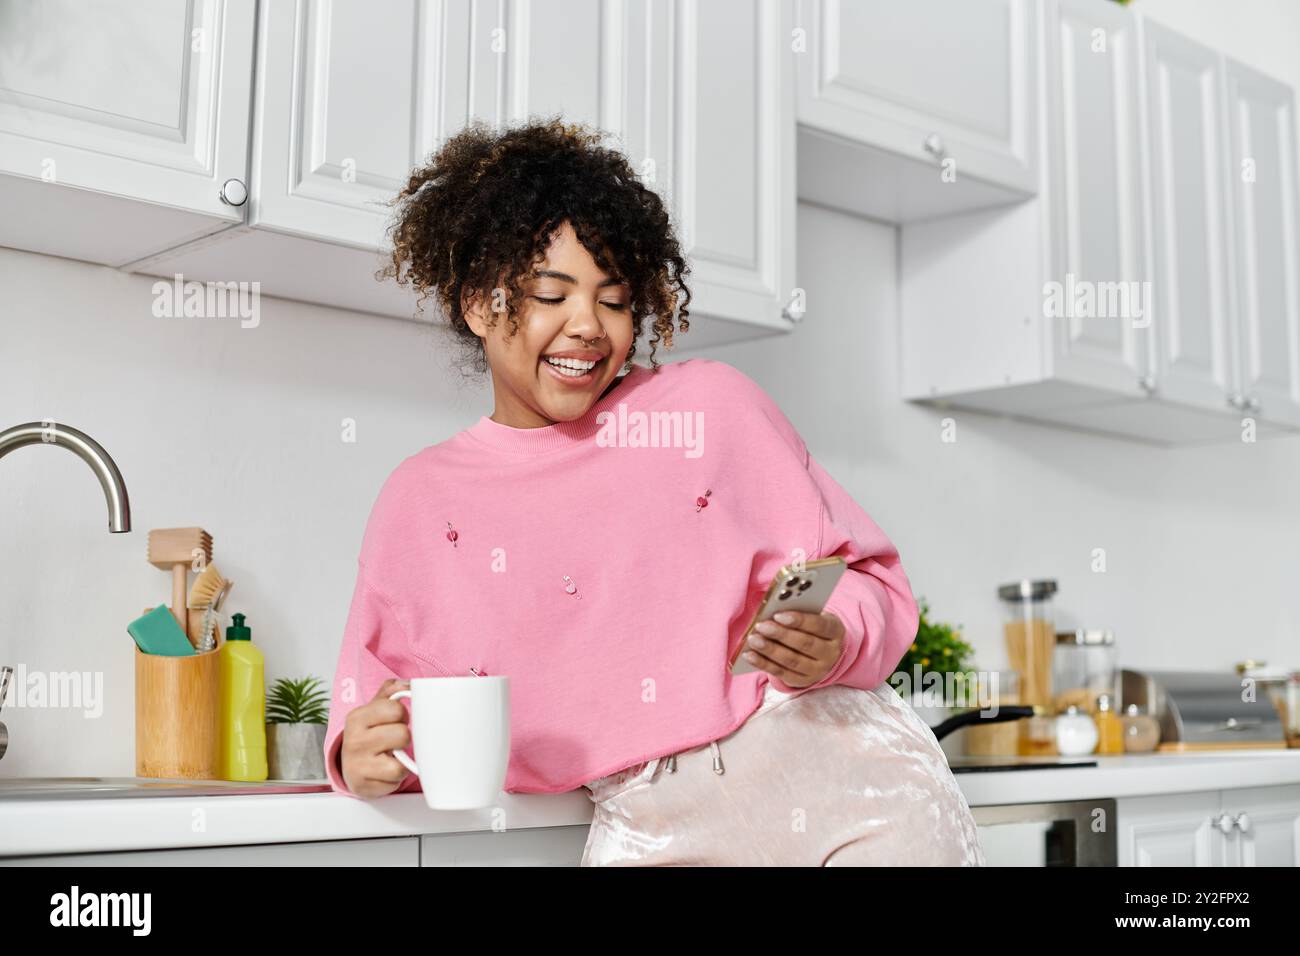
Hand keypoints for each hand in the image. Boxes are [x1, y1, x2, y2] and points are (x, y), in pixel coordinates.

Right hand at [340, 678, 413, 797]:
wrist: (351, 766)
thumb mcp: (375, 709)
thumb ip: (392, 691)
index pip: (396, 709)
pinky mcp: (364, 785)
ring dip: (402, 759)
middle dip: (404, 738)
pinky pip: (396, 779)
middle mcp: (354, 740)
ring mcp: (357, 765)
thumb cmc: (369, 734)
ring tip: (392, 756)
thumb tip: (410, 684)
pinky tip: (387, 771)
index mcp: (357, 717)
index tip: (397, 720)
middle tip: (394, 740)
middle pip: (402, 734)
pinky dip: (397, 776)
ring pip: (400, 761)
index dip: (403, 715)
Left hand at [743, 611, 844, 688]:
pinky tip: (749, 655)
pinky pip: (782, 673)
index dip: (799, 620)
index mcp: (836, 631)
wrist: (824, 652)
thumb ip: (799, 613)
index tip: (778, 615)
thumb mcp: (814, 616)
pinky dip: (763, 664)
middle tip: (761, 626)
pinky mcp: (803, 681)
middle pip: (805, 644)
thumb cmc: (813, 627)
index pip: (819, 625)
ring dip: (770, 650)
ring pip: (792, 661)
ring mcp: (818, 670)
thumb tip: (772, 611)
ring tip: (753, 639)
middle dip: (780, 635)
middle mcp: (830, 653)